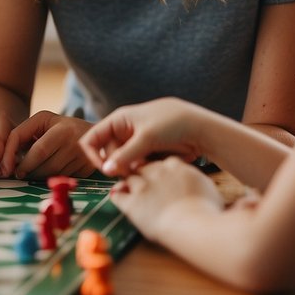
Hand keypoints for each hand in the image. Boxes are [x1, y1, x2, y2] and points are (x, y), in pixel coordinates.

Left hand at [3, 111, 95, 177]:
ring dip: (37, 176)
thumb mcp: (43, 121)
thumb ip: (24, 134)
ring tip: (30, 172)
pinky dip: (51, 178)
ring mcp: (83, 158)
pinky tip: (47, 173)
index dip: (23, 161)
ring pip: (53, 174)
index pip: (38, 150)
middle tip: (18, 173)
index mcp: (62, 128)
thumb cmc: (60, 127)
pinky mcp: (87, 170)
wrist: (95, 134)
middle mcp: (75, 143)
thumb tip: (7, 156)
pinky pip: (63, 178)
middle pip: (45, 165)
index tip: (8, 168)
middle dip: (27, 170)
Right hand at [79, 98, 205, 176]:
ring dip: (129, 169)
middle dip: (116, 165)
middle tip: (130, 174)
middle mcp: (125, 131)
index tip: (104, 170)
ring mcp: (136, 142)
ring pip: (122, 162)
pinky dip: (140, 170)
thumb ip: (125, 155)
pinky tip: (152, 170)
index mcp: (119, 120)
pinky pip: (136, 165)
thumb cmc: (172, 123)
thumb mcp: (146, 138)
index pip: (93, 138)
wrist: (201, 128)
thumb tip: (106, 170)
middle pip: (107, 153)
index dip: (93, 154)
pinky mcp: (148, 152)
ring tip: (144, 170)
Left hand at [110, 156, 221, 241]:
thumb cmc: (209, 213)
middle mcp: (158, 172)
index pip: (166, 162)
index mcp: (177, 167)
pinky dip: (117, 195)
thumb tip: (250, 199)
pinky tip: (118, 196)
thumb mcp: (215, 194)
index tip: (165, 177)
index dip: (164, 170)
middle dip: (143, 172)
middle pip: (144, 166)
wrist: (195, 226)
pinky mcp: (132, 202)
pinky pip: (118, 194)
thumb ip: (214, 188)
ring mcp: (143, 186)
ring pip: (129, 177)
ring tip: (128, 187)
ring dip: (128, 182)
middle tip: (143, 181)